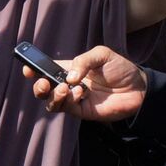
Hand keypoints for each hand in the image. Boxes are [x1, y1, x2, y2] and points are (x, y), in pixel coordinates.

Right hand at [23, 45, 147, 120]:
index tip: (27, 68)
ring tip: (64, 88)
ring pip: (51, 102)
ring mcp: (74, 98)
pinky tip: (78, 93)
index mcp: (69, 68)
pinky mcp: (82, 110)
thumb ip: (83, 61)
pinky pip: (66, 108)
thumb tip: (69, 77)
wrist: (138, 88)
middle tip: (45, 83)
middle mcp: (68, 84)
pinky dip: (67, 101)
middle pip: (43, 88)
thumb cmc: (120, 68)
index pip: (46, 70)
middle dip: (38, 86)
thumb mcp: (102, 54)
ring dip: (52, 96)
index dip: (34, 69)